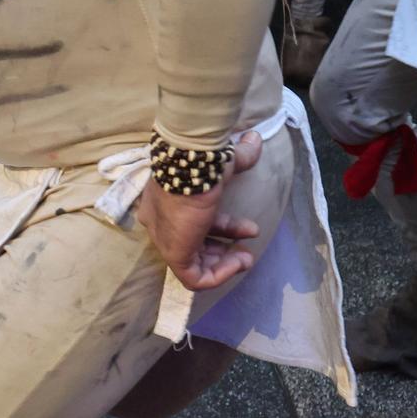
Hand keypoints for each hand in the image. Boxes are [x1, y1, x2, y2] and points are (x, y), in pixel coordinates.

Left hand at [137, 130, 263, 290]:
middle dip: (224, 247)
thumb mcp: (222, 161)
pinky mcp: (175, 256)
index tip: (244, 228)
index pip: (193, 221)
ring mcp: (167, 241)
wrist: (189, 165)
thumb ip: (239, 156)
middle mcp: (162, 223)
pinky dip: (219, 275)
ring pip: (195, 263)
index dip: (221, 227)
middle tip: (246, 245)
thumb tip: (255, 139)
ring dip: (224, 263)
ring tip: (247, 258)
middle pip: (195, 244)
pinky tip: (239, 262)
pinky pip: (196, 278)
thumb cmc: (201, 163)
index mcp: (166, 201)